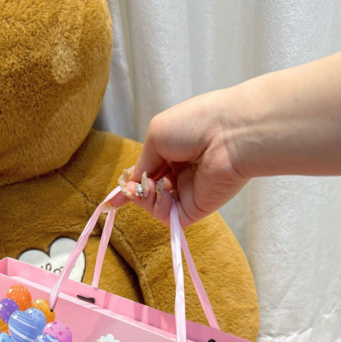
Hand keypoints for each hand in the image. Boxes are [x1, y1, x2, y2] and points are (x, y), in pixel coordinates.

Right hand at [112, 90, 247, 226]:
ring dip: (144, 197)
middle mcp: (182, 173)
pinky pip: (168, 217)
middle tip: (132, 185)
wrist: (227, 135)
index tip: (113, 198)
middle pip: (150, 191)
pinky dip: (155, 207)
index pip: (149, 173)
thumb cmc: (193, 124)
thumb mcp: (156, 135)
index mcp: (174, 152)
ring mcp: (188, 193)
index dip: (132, 184)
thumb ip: (143, 162)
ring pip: (155, 206)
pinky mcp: (195, 209)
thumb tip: (135, 182)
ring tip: (148, 185)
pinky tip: (157, 192)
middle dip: (136, 190)